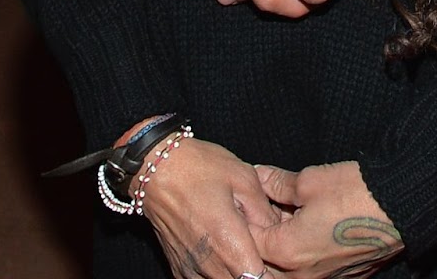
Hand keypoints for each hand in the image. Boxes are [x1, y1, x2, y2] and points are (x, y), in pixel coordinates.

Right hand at [131, 132, 280, 278]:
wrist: (156, 168)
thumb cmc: (199, 168)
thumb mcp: (244, 178)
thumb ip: (266, 213)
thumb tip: (279, 232)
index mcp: (230, 245)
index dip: (275, 271)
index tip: (280, 255)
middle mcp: (210, 266)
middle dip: (259, 270)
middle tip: (263, 247)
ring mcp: (193, 271)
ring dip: (238, 271)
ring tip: (242, 245)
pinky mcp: (180, 269)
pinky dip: (218, 271)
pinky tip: (222, 249)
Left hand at [255, 161, 403, 278]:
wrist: (401, 206)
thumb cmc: (355, 192)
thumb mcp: (309, 180)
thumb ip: (277, 183)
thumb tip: (258, 176)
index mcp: (287, 253)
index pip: (249, 241)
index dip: (246, 217)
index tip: (245, 200)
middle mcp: (302, 276)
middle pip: (266, 262)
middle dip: (262, 235)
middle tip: (265, 208)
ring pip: (288, 270)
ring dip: (282, 247)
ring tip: (288, 215)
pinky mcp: (344, 276)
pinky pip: (311, 271)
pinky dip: (303, 254)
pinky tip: (309, 227)